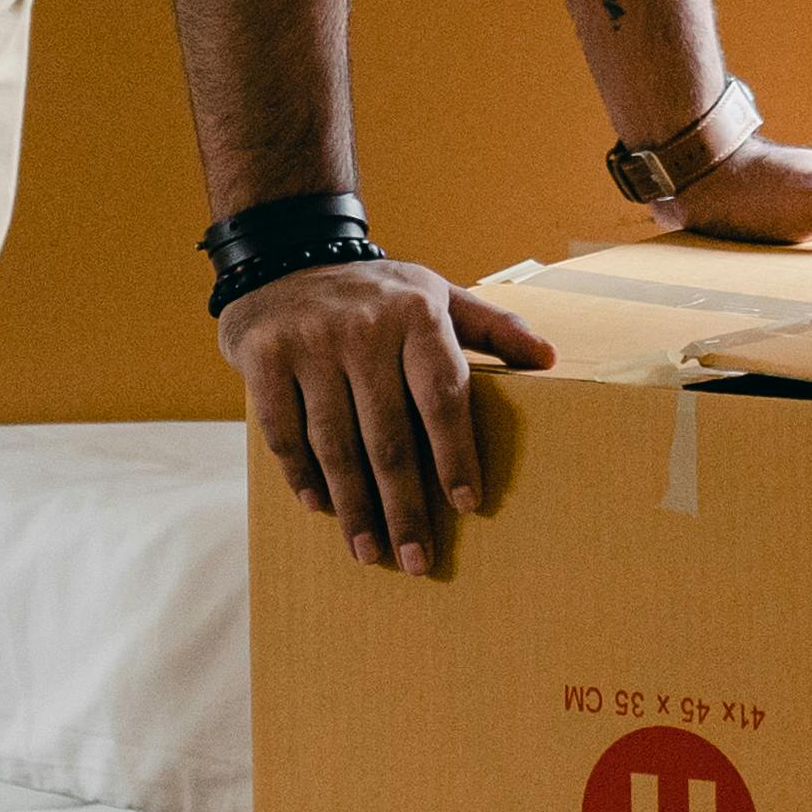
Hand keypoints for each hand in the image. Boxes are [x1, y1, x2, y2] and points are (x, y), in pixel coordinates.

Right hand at [223, 259, 553, 576]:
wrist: (288, 252)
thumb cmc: (378, 292)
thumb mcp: (437, 294)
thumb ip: (492, 328)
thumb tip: (548, 359)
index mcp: (417, 314)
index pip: (443, 397)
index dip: (455, 455)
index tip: (467, 505)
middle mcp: (364, 327)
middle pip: (389, 436)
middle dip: (405, 506)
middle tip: (418, 560)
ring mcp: (310, 342)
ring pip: (336, 442)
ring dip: (354, 506)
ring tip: (370, 551)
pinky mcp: (263, 354)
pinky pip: (284, 429)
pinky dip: (301, 473)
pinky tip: (320, 506)